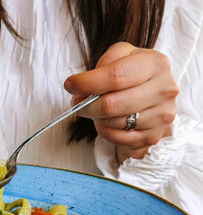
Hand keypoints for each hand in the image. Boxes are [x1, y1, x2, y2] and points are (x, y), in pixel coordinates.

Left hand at [64, 42, 178, 163]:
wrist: (155, 96)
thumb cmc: (133, 73)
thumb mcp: (122, 56)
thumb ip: (105, 62)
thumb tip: (83, 85)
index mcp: (156, 64)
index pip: (115, 76)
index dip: (87, 83)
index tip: (70, 85)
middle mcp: (164, 90)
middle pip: (111, 104)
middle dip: (86, 105)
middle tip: (77, 103)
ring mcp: (160, 116)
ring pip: (112, 123)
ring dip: (95, 117)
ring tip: (94, 109)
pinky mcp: (152, 136)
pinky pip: (116, 138)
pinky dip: (104, 130)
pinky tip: (105, 121)